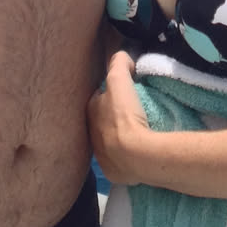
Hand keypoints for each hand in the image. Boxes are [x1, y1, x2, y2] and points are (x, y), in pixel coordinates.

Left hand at [88, 50, 155, 186]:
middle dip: (112, 114)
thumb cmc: (124, 115)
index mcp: (90, 111)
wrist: (134, 154)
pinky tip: (136, 149)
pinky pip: (117, 157)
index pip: (99, 97)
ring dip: (118, 134)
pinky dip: (124, 152)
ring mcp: (100, 153)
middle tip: (131, 110)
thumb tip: (122, 57)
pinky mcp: (112, 170)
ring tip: (135, 130)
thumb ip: (118, 63)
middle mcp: (90, 133)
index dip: (111, 92)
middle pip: (102, 118)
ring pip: (108, 138)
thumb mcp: (119, 80)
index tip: (125, 91)